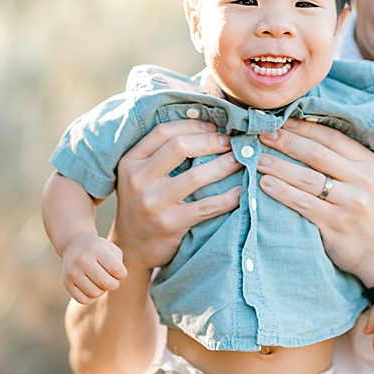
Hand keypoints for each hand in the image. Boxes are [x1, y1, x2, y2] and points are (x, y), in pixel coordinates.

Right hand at [62, 233, 127, 303]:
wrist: (74, 246)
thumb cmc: (100, 250)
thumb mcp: (112, 249)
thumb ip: (118, 265)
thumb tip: (113, 282)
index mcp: (97, 249)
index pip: (117, 270)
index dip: (122, 274)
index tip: (118, 271)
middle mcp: (83, 260)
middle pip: (107, 283)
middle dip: (114, 284)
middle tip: (111, 279)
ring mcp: (72, 272)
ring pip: (96, 293)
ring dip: (102, 290)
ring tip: (100, 281)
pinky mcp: (66, 283)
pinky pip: (84, 300)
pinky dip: (91, 298)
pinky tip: (91, 287)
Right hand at [111, 120, 240, 269]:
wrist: (132, 247)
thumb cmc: (144, 203)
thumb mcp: (141, 175)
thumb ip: (162, 154)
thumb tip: (206, 127)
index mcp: (130, 161)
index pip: (163, 132)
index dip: (193, 126)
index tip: (215, 127)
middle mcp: (137, 179)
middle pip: (180, 146)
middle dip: (212, 141)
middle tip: (232, 142)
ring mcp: (153, 202)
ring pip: (196, 175)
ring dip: (225, 164)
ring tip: (241, 160)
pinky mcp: (170, 223)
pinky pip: (208, 206)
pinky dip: (230, 197)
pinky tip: (242, 190)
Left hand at [259, 120, 373, 284]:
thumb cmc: (364, 211)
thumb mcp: (365, 181)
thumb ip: (342, 160)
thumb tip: (300, 134)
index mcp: (370, 163)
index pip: (332, 137)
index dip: (303, 128)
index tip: (278, 121)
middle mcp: (364, 179)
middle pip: (317, 153)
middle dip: (286, 141)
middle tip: (261, 134)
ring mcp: (351, 202)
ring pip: (307, 178)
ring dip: (279, 165)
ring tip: (257, 159)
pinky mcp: (336, 223)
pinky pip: (303, 203)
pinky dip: (282, 192)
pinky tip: (265, 184)